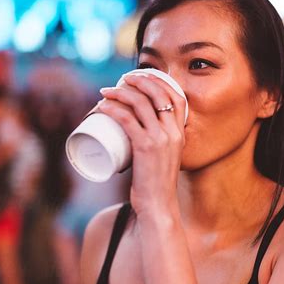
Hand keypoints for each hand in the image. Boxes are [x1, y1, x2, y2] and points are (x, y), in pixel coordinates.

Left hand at [97, 73, 185, 215]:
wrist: (158, 206)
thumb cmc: (156, 184)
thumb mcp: (165, 158)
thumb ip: (157, 145)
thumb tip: (138, 133)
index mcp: (180, 133)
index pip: (177, 97)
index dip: (160, 82)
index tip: (143, 77)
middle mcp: (173, 133)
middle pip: (157, 94)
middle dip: (139, 80)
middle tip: (121, 80)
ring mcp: (160, 139)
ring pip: (139, 103)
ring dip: (120, 92)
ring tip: (105, 92)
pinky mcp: (145, 147)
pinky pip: (127, 120)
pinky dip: (113, 109)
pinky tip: (103, 105)